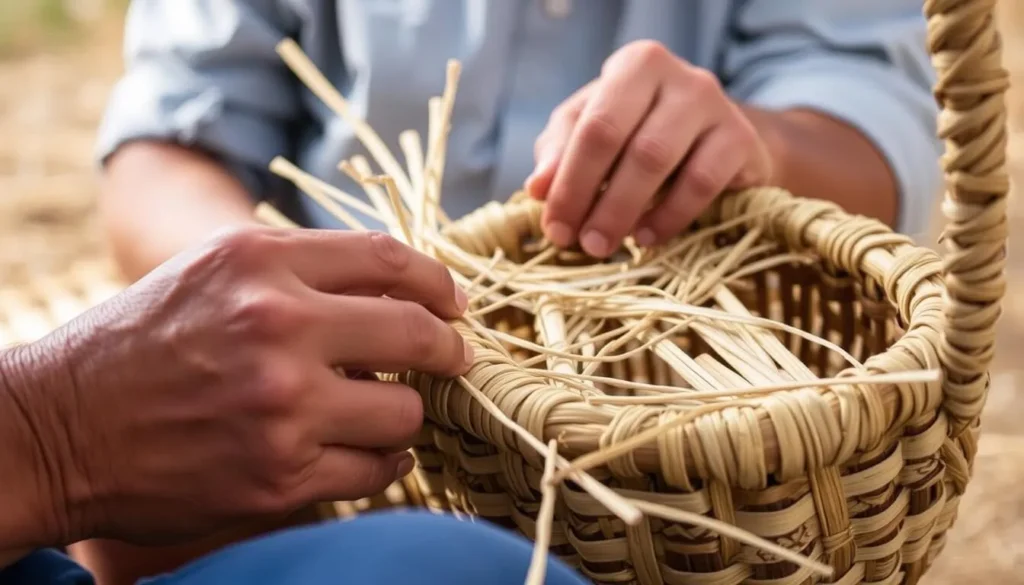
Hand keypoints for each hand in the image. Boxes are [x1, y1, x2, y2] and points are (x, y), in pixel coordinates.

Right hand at [4, 227, 471, 546]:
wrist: (60, 428)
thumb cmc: (144, 342)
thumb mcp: (213, 270)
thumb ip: (303, 268)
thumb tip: (403, 288)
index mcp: (259, 262)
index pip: (388, 260)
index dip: (437, 283)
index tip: (454, 305)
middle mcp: (275, 327)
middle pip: (414, 332)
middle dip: (448, 349)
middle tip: (455, 359)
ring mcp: (280, 407)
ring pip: (404, 412)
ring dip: (404, 413)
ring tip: (381, 411)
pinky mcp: (279, 477)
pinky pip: (377, 471)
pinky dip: (381, 461)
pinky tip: (363, 452)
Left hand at [526, 41, 774, 256]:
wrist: (720, 142)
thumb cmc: (644, 132)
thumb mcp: (593, 132)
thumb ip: (560, 153)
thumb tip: (538, 188)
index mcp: (634, 66)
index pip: (592, 125)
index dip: (568, 181)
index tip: (554, 227)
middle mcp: (677, 76)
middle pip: (623, 141)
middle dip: (593, 200)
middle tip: (579, 242)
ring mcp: (714, 104)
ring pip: (658, 160)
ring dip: (624, 211)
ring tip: (605, 244)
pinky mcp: (741, 140)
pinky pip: (700, 183)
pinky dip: (668, 216)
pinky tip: (646, 237)